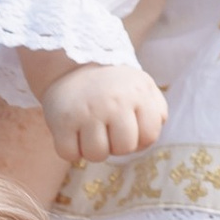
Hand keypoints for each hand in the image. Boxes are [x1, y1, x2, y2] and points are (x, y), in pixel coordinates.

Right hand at [31, 60, 169, 162]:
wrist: (72, 64)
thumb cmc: (113, 84)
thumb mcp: (142, 86)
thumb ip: (158, 109)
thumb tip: (158, 127)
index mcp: (138, 93)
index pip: (149, 136)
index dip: (139, 138)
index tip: (128, 126)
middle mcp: (114, 102)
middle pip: (124, 148)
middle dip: (117, 145)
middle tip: (107, 128)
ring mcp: (87, 111)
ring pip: (97, 155)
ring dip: (93, 148)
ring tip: (90, 130)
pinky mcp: (62, 121)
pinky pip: (69, 154)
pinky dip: (71, 149)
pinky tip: (73, 132)